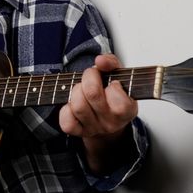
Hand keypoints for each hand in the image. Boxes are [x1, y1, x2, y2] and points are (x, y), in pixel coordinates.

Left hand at [58, 54, 137, 172]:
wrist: (107, 117)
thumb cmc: (113, 93)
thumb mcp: (118, 75)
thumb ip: (111, 63)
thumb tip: (100, 60)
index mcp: (127, 110)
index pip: (119, 100)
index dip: (113, 85)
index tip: (112, 82)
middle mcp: (112, 123)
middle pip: (93, 95)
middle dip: (88, 77)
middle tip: (91, 75)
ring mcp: (94, 129)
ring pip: (78, 106)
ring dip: (76, 91)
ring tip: (81, 88)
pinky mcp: (78, 132)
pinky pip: (66, 121)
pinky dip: (65, 109)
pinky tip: (73, 104)